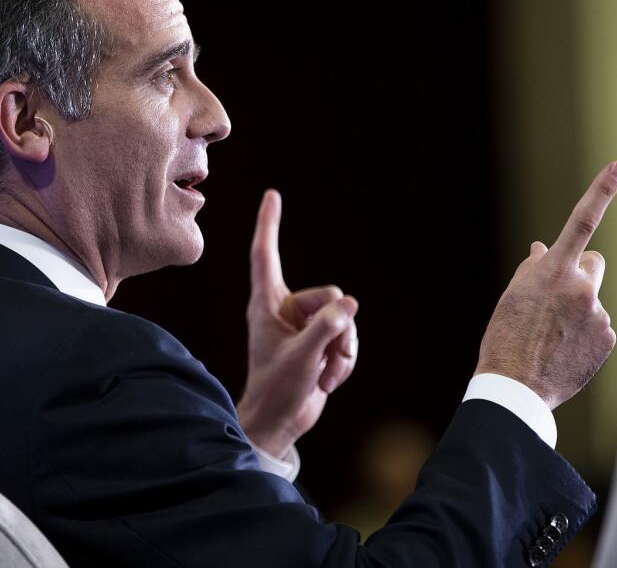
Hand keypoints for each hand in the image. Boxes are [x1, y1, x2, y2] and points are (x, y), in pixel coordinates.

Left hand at [236, 190, 358, 457]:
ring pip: (345, 320)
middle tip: (318, 358)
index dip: (269, 224)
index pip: (265, 255)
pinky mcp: (320, 344)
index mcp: (266, 304)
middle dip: (335, 329)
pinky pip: (348, 340)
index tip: (271, 194)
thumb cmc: (277, 388)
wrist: (279, 422)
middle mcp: (286, 310)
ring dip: (341, 351)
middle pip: (331, 296)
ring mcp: (305, 327)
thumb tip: (350, 305)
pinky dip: (343, 363)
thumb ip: (326, 328)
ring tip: (320, 374)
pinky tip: (326, 381)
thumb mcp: (302, 357)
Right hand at [476, 161, 616, 408]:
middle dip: (580, 273)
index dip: (601, 190)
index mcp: (553, 272)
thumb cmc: (504, 338)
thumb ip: (532, 270)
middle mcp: (582, 288)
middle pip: (593, 264)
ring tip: (551, 337)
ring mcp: (598, 314)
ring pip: (592, 300)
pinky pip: (599, 326)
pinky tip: (563, 352)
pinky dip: (584, 335)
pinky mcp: (608, 338)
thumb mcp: (511, 298)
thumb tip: (542, 249)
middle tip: (558, 297)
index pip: (581, 221)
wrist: (515, 387)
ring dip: (577, 310)